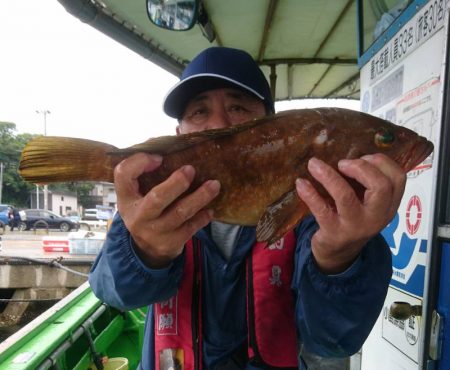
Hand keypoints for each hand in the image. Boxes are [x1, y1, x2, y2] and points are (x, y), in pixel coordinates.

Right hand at [114, 153, 219, 267]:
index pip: (123, 175)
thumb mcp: (135, 194)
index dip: (139, 162)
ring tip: (214, 185)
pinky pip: (191, 227)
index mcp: (126, 198)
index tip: (159, 158)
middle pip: (157, 198)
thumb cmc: (144, 210)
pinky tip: (210, 208)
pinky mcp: (171, 243)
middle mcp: (138, 216)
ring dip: (200, 197)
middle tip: (191, 169)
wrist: (147, 248)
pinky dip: (203, 217)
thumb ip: (142, 173)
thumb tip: (161, 153)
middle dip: (177, 183)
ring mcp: (155, 232)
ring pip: (180, 213)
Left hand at [296, 154, 405, 273]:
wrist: (339, 252)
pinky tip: (301, 183)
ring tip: (313, 164)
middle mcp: (377, 216)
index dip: (381, 162)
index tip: (363, 157)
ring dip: (328, 176)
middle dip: (361, 167)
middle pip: (380, 186)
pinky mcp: (334, 232)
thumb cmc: (352, 217)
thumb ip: (366, 181)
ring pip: (346, 196)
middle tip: (342, 163)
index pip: (398, 178)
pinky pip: (321, 209)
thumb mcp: (367, 202)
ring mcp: (355, 226)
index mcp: (389, 204)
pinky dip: (310, 194)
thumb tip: (347, 150)